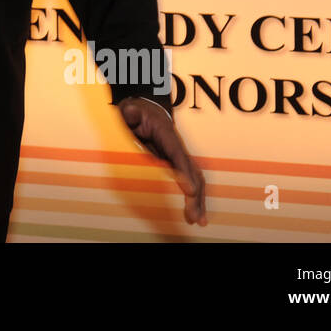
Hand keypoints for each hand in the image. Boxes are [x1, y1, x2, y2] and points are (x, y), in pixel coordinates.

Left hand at [117, 97, 206, 225]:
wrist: (145, 109)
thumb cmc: (136, 112)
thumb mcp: (131, 110)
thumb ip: (131, 112)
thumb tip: (130, 110)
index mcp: (167, 136)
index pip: (178, 156)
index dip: (185, 174)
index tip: (190, 191)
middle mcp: (178, 148)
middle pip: (192, 172)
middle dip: (195, 196)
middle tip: (194, 217)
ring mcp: (179, 156)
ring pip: (195, 179)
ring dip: (198, 200)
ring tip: (199, 221)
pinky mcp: (176, 163)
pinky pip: (189, 180)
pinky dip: (194, 196)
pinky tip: (193, 211)